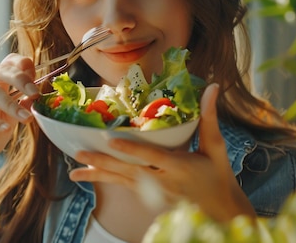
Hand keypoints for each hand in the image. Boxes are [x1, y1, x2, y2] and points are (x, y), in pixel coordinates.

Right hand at [0, 53, 40, 175]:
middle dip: (21, 80)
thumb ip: (22, 106)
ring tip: (25, 117)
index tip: (37, 81)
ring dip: (11, 104)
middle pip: (1, 70)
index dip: (24, 66)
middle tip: (35, 93)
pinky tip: (4, 128)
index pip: (9, 62)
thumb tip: (36, 97)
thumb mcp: (12, 121)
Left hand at [68, 83, 255, 221]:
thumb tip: (211, 86)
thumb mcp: (216, 146)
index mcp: (180, 167)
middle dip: (103, 163)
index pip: (152, 157)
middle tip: (80, 154)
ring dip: (98, 175)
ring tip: (74, 173)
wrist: (220, 210)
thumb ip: (209, 117)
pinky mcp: (150, 198)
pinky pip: (125, 187)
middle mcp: (164, 181)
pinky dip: (106, 180)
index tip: (110, 140)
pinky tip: (88, 175)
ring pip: (122, 181)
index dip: (131, 149)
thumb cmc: (219, 175)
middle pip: (129, 171)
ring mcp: (155, 192)